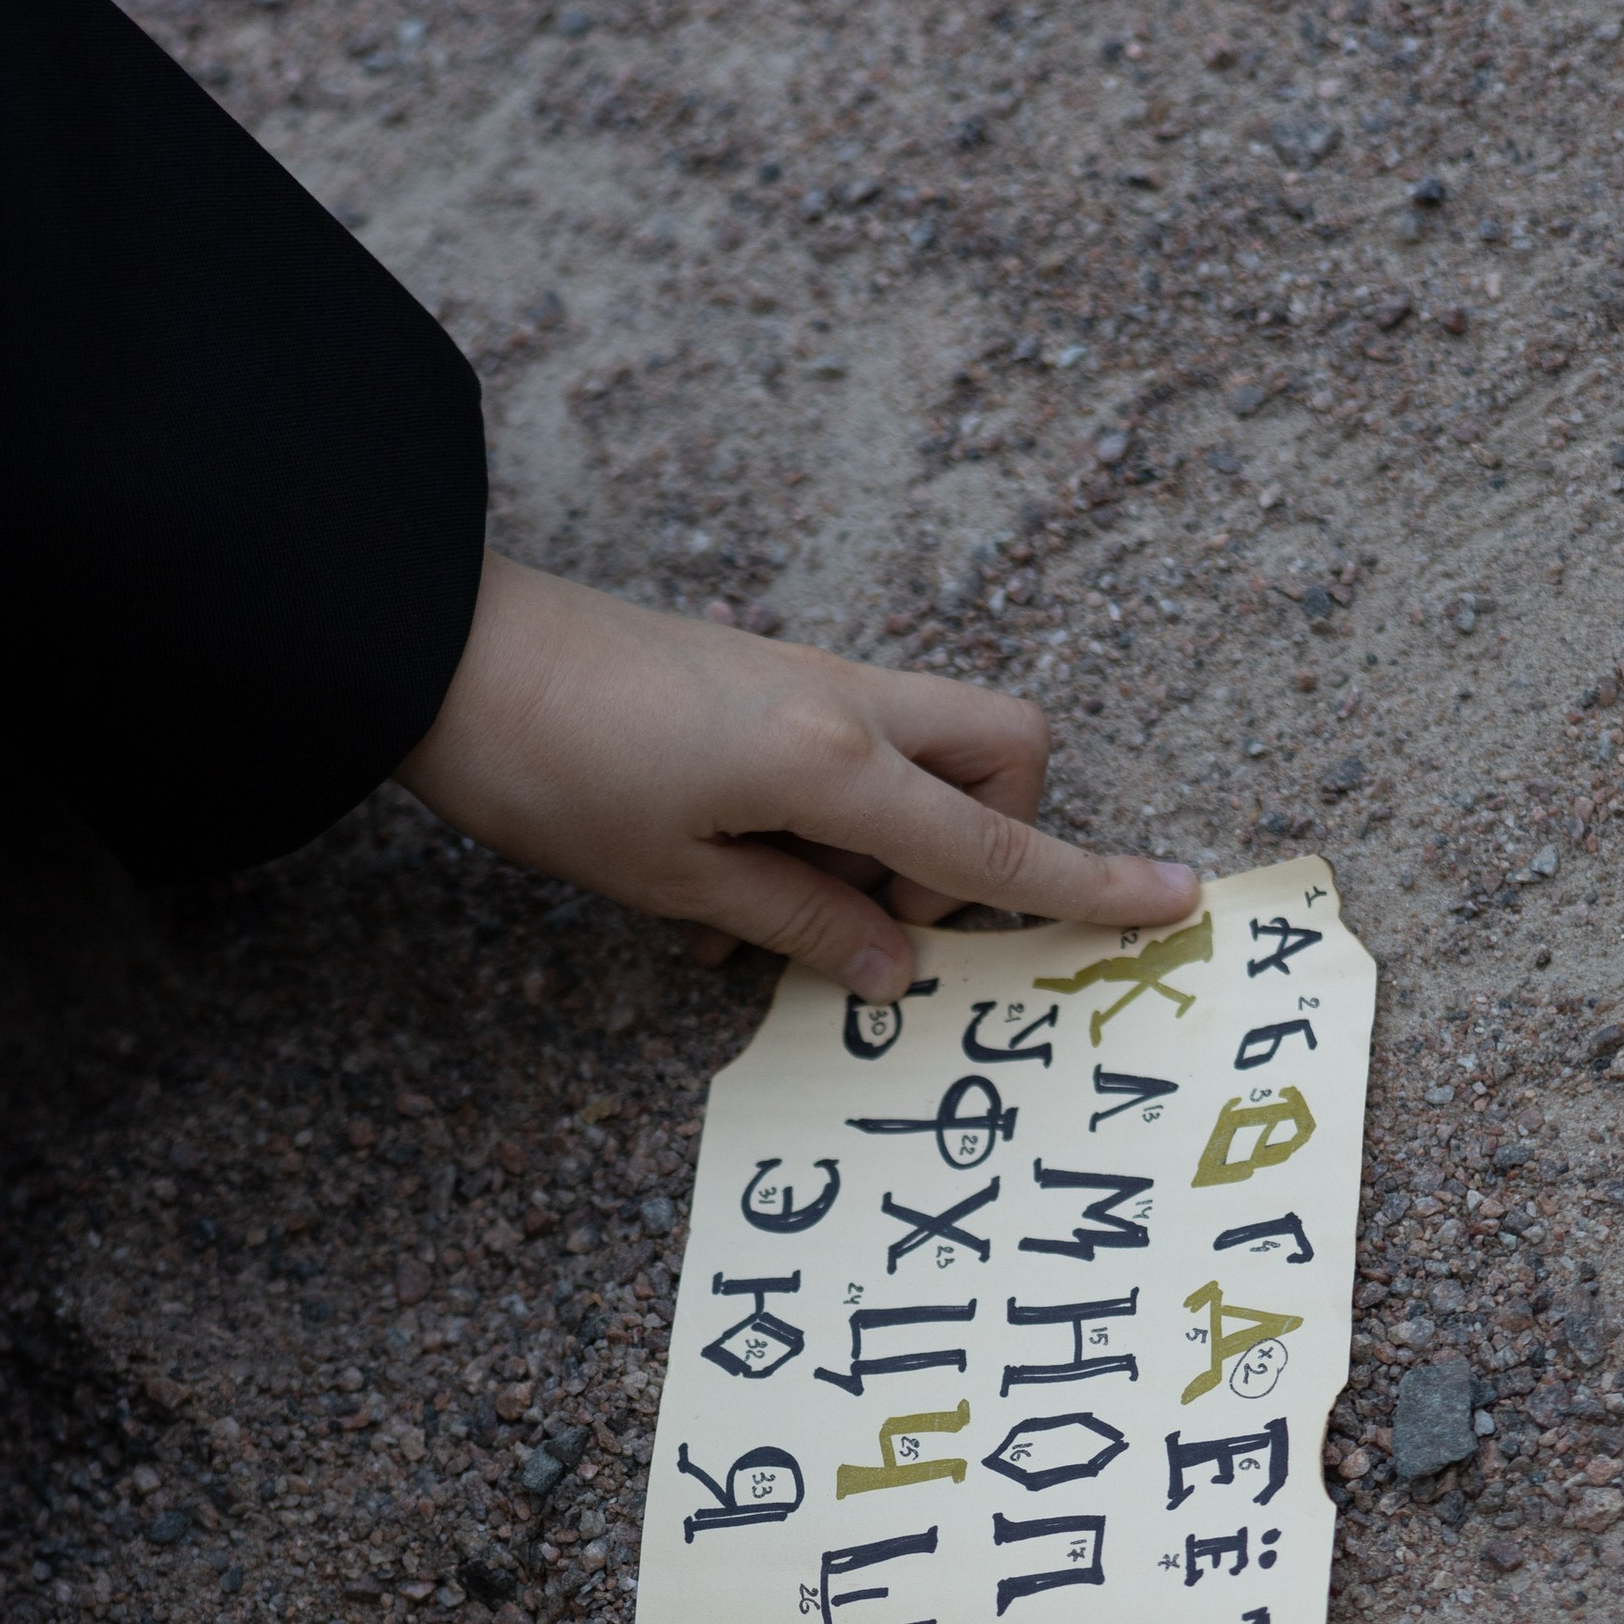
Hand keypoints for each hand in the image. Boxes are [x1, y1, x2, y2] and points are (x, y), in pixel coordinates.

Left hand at [397, 551, 1196, 994]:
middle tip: (878, 917)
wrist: (448, 652)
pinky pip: (854, 752)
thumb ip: (799, 924)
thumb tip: (891, 971)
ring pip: (930, 752)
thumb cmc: (550, 770)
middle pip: (1004, 753)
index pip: (993, 844)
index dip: (1085, 884)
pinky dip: (831, 820)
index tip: (1175, 902)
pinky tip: (727, 878)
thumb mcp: (673, 884)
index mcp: (836, 763)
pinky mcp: (768, 679)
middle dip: (993, 836)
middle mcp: (848, 705)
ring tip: (769, 913)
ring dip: (892, 843)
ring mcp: (811, 679)